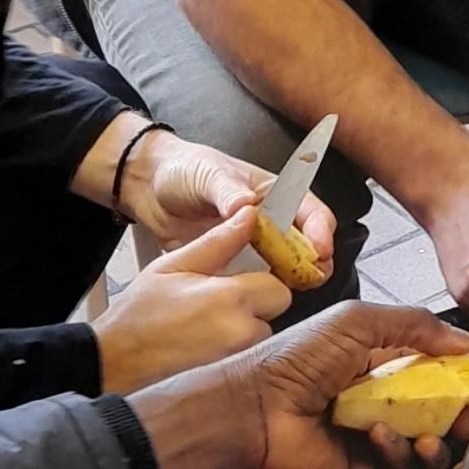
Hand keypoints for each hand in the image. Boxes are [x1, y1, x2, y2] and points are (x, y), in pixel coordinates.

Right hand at [91, 208, 288, 392]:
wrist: (117, 360)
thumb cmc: (139, 315)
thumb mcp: (174, 265)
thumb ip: (218, 241)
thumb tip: (248, 216)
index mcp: (229, 300)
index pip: (278, 283)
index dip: (260, 274)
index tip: (242, 270)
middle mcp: (241, 332)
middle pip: (275, 308)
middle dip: (257, 298)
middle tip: (221, 294)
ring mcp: (237, 356)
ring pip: (263, 328)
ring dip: (246, 320)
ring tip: (208, 316)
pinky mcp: (231, 371)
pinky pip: (248, 348)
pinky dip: (235, 340)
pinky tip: (207, 334)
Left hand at [120, 129, 337, 279]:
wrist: (148, 188)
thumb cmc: (183, 170)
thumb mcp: (207, 173)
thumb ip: (227, 190)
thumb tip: (246, 205)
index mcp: (273, 193)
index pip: (310, 210)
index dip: (320, 230)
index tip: (319, 248)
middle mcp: (269, 221)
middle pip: (305, 245)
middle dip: (314, 262)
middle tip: (310, 277)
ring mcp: (252, 246)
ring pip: (284, 267)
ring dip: (291, 280)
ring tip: (288, 291)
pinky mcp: (233, 266)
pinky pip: (253, 282)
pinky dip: (259, 292)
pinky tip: (256, 298)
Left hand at [129, 303, 468, 468]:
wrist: (252, 409)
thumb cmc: (298, 360)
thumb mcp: (358, 322)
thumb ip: (416, 326)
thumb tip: (466, 342)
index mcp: (388, 364)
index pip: (450, 369)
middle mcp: (390, 404)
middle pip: (452, 413)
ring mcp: (381, 442)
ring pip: (437, 448)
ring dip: (444, 438)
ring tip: (437, 431)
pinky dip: (404, 457)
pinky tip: (382, 438)